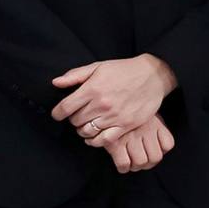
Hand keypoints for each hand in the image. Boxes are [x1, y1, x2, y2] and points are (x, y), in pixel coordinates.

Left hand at [50, 52, 176, 152]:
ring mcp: (114, 117)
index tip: (58, 114)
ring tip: (86, 124)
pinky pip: (104, 140)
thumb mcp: (98, 66)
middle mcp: (102, 104)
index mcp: (92, 89)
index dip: (57, 113)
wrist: (152, 76)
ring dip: (83, 130)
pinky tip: (94, 136)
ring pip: (87, 132)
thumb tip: (56, 83)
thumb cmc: (123, 70)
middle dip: (73, 119)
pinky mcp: (125, 125)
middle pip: (75, 121)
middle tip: (78, 115)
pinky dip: (95, 141)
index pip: (65, 108)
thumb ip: (75, 75)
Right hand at [102, 113, 173, 174]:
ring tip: (130, 163)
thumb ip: (155, 127)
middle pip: (155, 158)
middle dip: (147, 164)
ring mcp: (131, 136)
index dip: (161, 151)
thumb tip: (161, 148)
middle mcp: (146, 130)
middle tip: (140, 162)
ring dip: (135, 167)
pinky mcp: (115, 143)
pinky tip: (121, 163)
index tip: (152, 152)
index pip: (168, 145)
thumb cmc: (128, 109)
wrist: (109, 100)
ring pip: (141, 162)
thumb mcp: (146, 112)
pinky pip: (124, 163)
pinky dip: (123, 167)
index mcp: (155, 123)